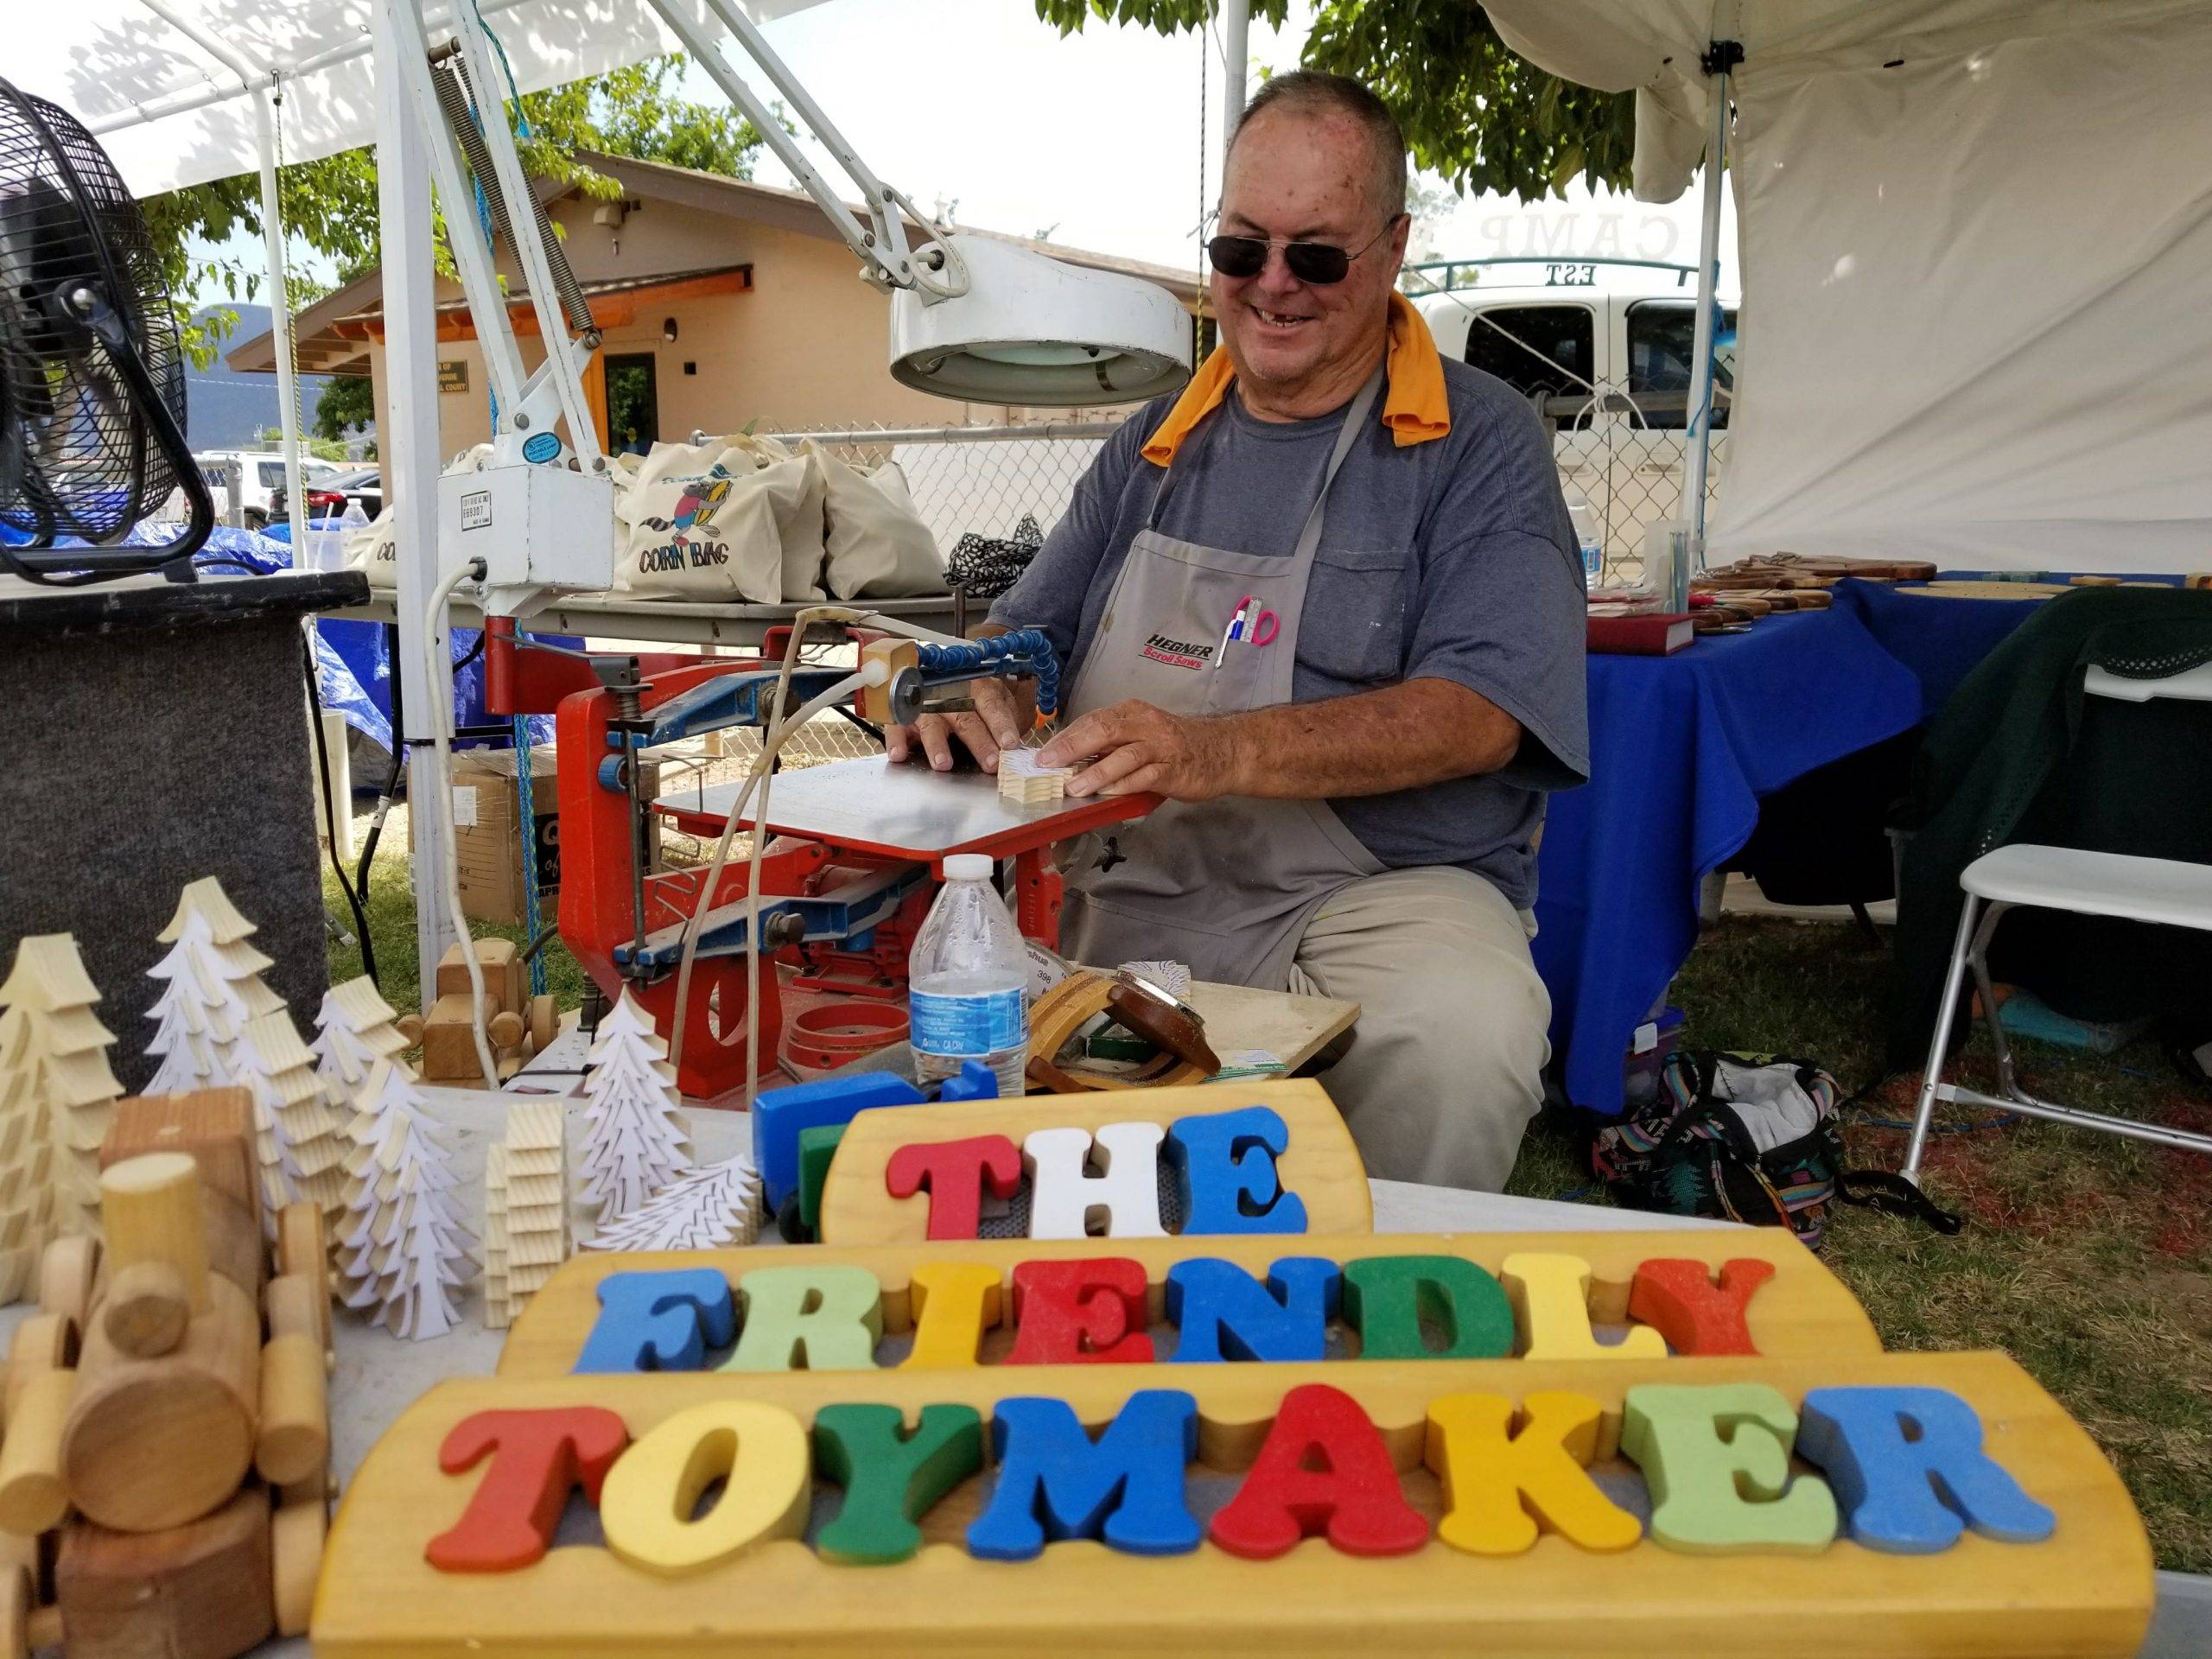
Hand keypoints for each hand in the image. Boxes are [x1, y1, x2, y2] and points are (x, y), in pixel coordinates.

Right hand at [884, 675, 1023, 772]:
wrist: (932, 675)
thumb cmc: (970, 697)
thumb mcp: (994, 700)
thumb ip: (1006, 718)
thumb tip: (1018, 744)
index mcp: (977, 688)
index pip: (992, 705)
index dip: (1001, 725)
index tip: (1010, 744)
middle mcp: (950, 694)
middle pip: (965, 718)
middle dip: (979, 741)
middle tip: (990, 763)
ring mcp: (924, 704)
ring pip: (931, 723)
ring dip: (937, 744)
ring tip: (944, 764)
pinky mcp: (903, 715)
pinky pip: (897, 726)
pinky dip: (897, 741)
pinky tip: (899, 755)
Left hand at [1037, 699, 1240, 800]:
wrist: (1221, 751)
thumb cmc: (1173, 745)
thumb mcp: (1139, 735)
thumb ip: (1109, 744)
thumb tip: (1068, 759)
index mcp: (1131, 713)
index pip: (1092, 720)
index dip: (1065, 738)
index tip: (1042, 755)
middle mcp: (1145, 725)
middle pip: (1104, 730)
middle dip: (1072, 748)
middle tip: (1048, 765)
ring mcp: (1160, 747)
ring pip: (1124, 756)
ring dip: (1096, 772)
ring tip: (1073, 787)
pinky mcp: (1173, 770)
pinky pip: (1144, 777)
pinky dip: (1124, 786)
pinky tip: (1107, 795)